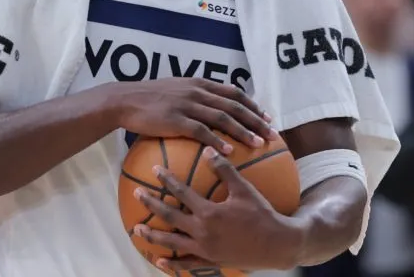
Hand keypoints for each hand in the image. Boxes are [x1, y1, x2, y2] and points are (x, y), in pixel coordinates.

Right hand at [104, 78, 277, 154]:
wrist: (125, 100)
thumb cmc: (149, 98)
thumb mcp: (176, 89)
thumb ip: (195, 95)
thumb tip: (210, 108)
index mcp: (199, 83)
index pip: (233, 92)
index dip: (252, 105)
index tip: (266, 117)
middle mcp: (197, 91)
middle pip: (234, 105)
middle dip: (256, 120)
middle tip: (272, 134)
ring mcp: (187, 105)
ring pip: (223, 117)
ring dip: (243, 131)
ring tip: (258, 143)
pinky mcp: (176, 120)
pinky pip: (202, 131)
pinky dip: (218, 141)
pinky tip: (229, 151)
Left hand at [133, 147, 298, 271]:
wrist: (277, 245)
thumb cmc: (262, 214)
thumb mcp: (245, 189)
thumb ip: (224, 170)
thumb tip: (208, 149)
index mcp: (209, 212)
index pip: (182, 192)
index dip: (167, 180)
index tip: (154, 170)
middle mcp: (203, 232)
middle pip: (170, 216)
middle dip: (151, 204)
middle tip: (137, 194)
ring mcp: (205, 249)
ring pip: (173, 242)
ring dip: (153, 235)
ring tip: (136, 229)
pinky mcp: (210, 261)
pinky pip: (187, 264)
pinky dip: (172, 264)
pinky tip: (159, 261)